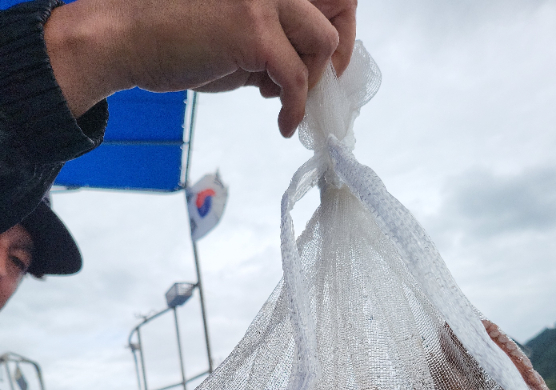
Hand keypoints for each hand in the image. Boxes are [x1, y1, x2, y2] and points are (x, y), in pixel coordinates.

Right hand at [43, 0, 356, 136]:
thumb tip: (306, 67)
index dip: (341, 28)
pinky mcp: (254, 32)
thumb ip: (273, 36)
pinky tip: (283, 124)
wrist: (126, 38)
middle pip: (340, 10)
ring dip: (313, 82)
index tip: (330, 65)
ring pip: (324, 44)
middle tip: (319, 90)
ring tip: (287, 104)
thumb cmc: (173, 37)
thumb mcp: (235, 29)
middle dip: (336, 57)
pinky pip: (297, 79)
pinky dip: (295, 109)